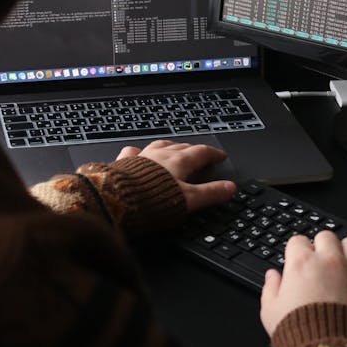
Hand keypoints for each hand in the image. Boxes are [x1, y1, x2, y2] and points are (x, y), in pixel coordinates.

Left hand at [115, 139, 236, 213]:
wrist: (117, 199)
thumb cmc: (152, 200)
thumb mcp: (189, 200)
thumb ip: (211, 193)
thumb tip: (229, 189)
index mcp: (179, 162)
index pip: (201, 152)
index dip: (213, 154)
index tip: (220, 156)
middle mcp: (160, 156)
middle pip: (181, 147)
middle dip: (193, 149)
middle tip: (200, 154)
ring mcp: (141, 158)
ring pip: (158, 146)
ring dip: (169, 146)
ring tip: (173, 148)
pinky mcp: (123, 164)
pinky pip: (133, 153)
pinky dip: (139, 152)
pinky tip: (137, 153)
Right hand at [260, 230, 346, 337]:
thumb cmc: (299, 334)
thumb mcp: (270, 312)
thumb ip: (270, 288)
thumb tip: (272, 276)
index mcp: (302, 264)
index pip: (298, 240)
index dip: (296, 250)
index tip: (297, 260)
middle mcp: (329, 262)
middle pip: (326, 236)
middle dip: (321, 246)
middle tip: (320, 262)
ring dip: (346, 252)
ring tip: (342, 266)